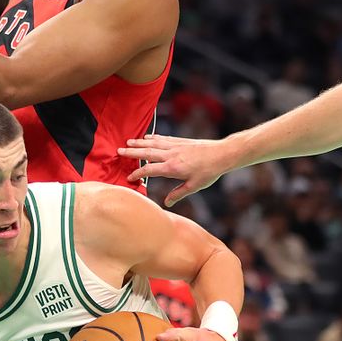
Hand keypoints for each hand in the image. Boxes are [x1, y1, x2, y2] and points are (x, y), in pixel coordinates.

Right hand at [117, 135, 233, 206]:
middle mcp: (171, 155)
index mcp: (172, 168)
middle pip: (146, 153)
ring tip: (128, 142)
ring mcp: (175, 146)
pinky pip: (163, 139)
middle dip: (131, 152)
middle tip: (119, 151)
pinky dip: (153, 138)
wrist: (222, 154)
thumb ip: (178, 194)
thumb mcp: (194, 186)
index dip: (137, 174)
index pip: (149, 170)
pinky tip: (147, 137)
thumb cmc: (209, 171)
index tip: (129, 178)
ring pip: (153, 143)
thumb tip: (166, 203)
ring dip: (139, 143)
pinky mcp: (181, 141)